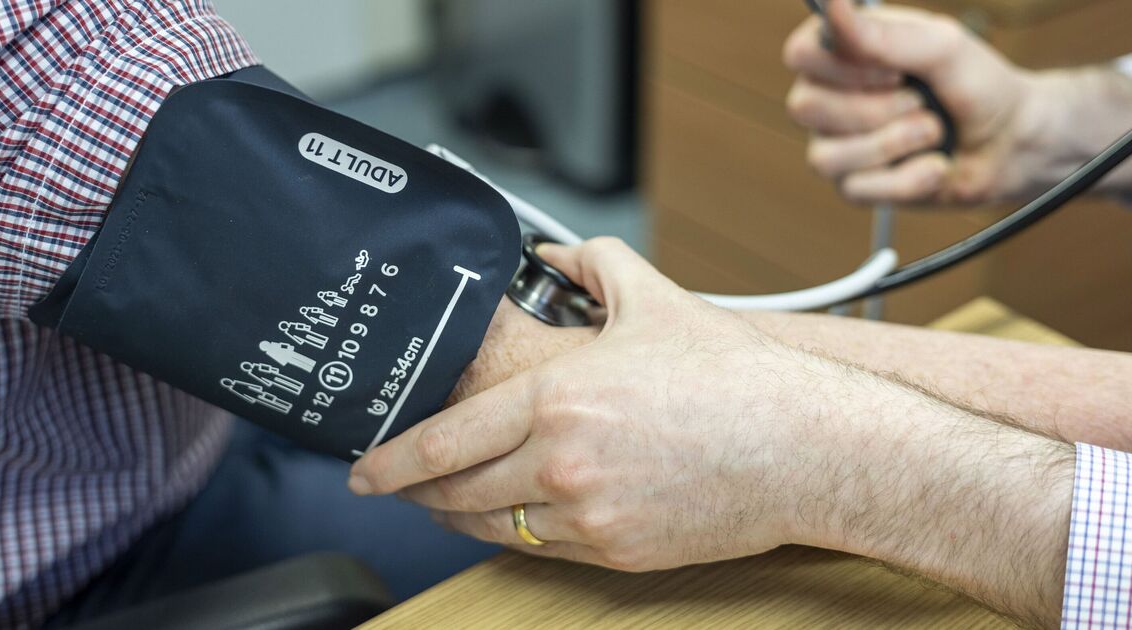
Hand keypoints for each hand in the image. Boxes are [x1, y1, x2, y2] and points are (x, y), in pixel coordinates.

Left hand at [349, 238, 833, 570]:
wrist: (806, 446)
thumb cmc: (737, 377)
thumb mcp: (656, 300)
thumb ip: (594, 266)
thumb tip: (559, 254)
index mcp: (558, 399)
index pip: (445, 442)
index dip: (392, 462)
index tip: (364, 472)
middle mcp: (562, 463)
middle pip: (458, 494)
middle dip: (419, 493)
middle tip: (400, 487)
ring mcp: (589, 514)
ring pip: (496, 528)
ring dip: (462, 517)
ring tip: (450, 502)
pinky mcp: (618, 551)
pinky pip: (544, 549)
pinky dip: (520, 533)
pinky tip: (521, 515)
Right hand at [784, 0, 1059, 204]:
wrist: (1010, 142)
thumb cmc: (976, 84)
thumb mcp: (940, 48)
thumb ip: (883, 35)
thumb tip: (831, 5)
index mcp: (842, 52)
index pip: (800, 54)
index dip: (843, 67)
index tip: (895, 70)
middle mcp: (828, 96)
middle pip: (805, 108)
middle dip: (876, 110)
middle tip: (920, 102)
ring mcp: (835, 142)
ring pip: (825, 156)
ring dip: (894, 145)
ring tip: (932, 134)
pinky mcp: (854, 185)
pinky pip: (857, 189)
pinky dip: (909, 179)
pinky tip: (934, 166)